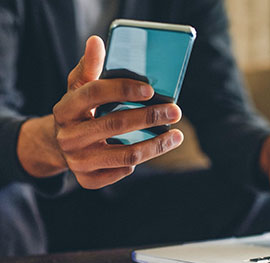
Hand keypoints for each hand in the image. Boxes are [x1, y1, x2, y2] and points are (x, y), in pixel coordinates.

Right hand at [17, 36, 182, 188]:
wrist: (59, 145)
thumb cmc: (79, 112)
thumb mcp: (78, 89)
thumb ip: (89, 68)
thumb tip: (97, 41)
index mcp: (65, 109)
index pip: (94, 93)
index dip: (123, 89)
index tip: (150, 89)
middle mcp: (68, 137)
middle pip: (115, 124)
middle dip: (150, 117)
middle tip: (175, 111)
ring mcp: (77, 161)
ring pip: (126, 155)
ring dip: (156, 145)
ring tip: (177, 136)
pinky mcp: (87, 180)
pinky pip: (121, 172)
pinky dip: (138, 162)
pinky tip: (149, 150)